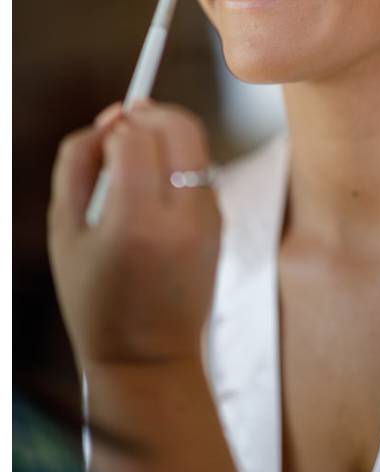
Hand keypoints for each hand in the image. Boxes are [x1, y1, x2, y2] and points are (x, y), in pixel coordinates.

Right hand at [47, 101, 221, 371]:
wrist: (149, 358)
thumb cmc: (95, 297)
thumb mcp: (65, 232)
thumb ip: (77, 165)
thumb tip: (109, 117)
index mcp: (136, 225)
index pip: (136, 139)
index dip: (116, 126)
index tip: (103, 137)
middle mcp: (182, 219)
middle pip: (179, 126)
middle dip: (150, 113)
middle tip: (125, 124)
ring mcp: (209, 220)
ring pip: (195, 142)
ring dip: (165, 134)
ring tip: (135, 157)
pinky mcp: (222, 222)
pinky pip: (200, 169)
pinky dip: (177, 162)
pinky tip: (153, 188)